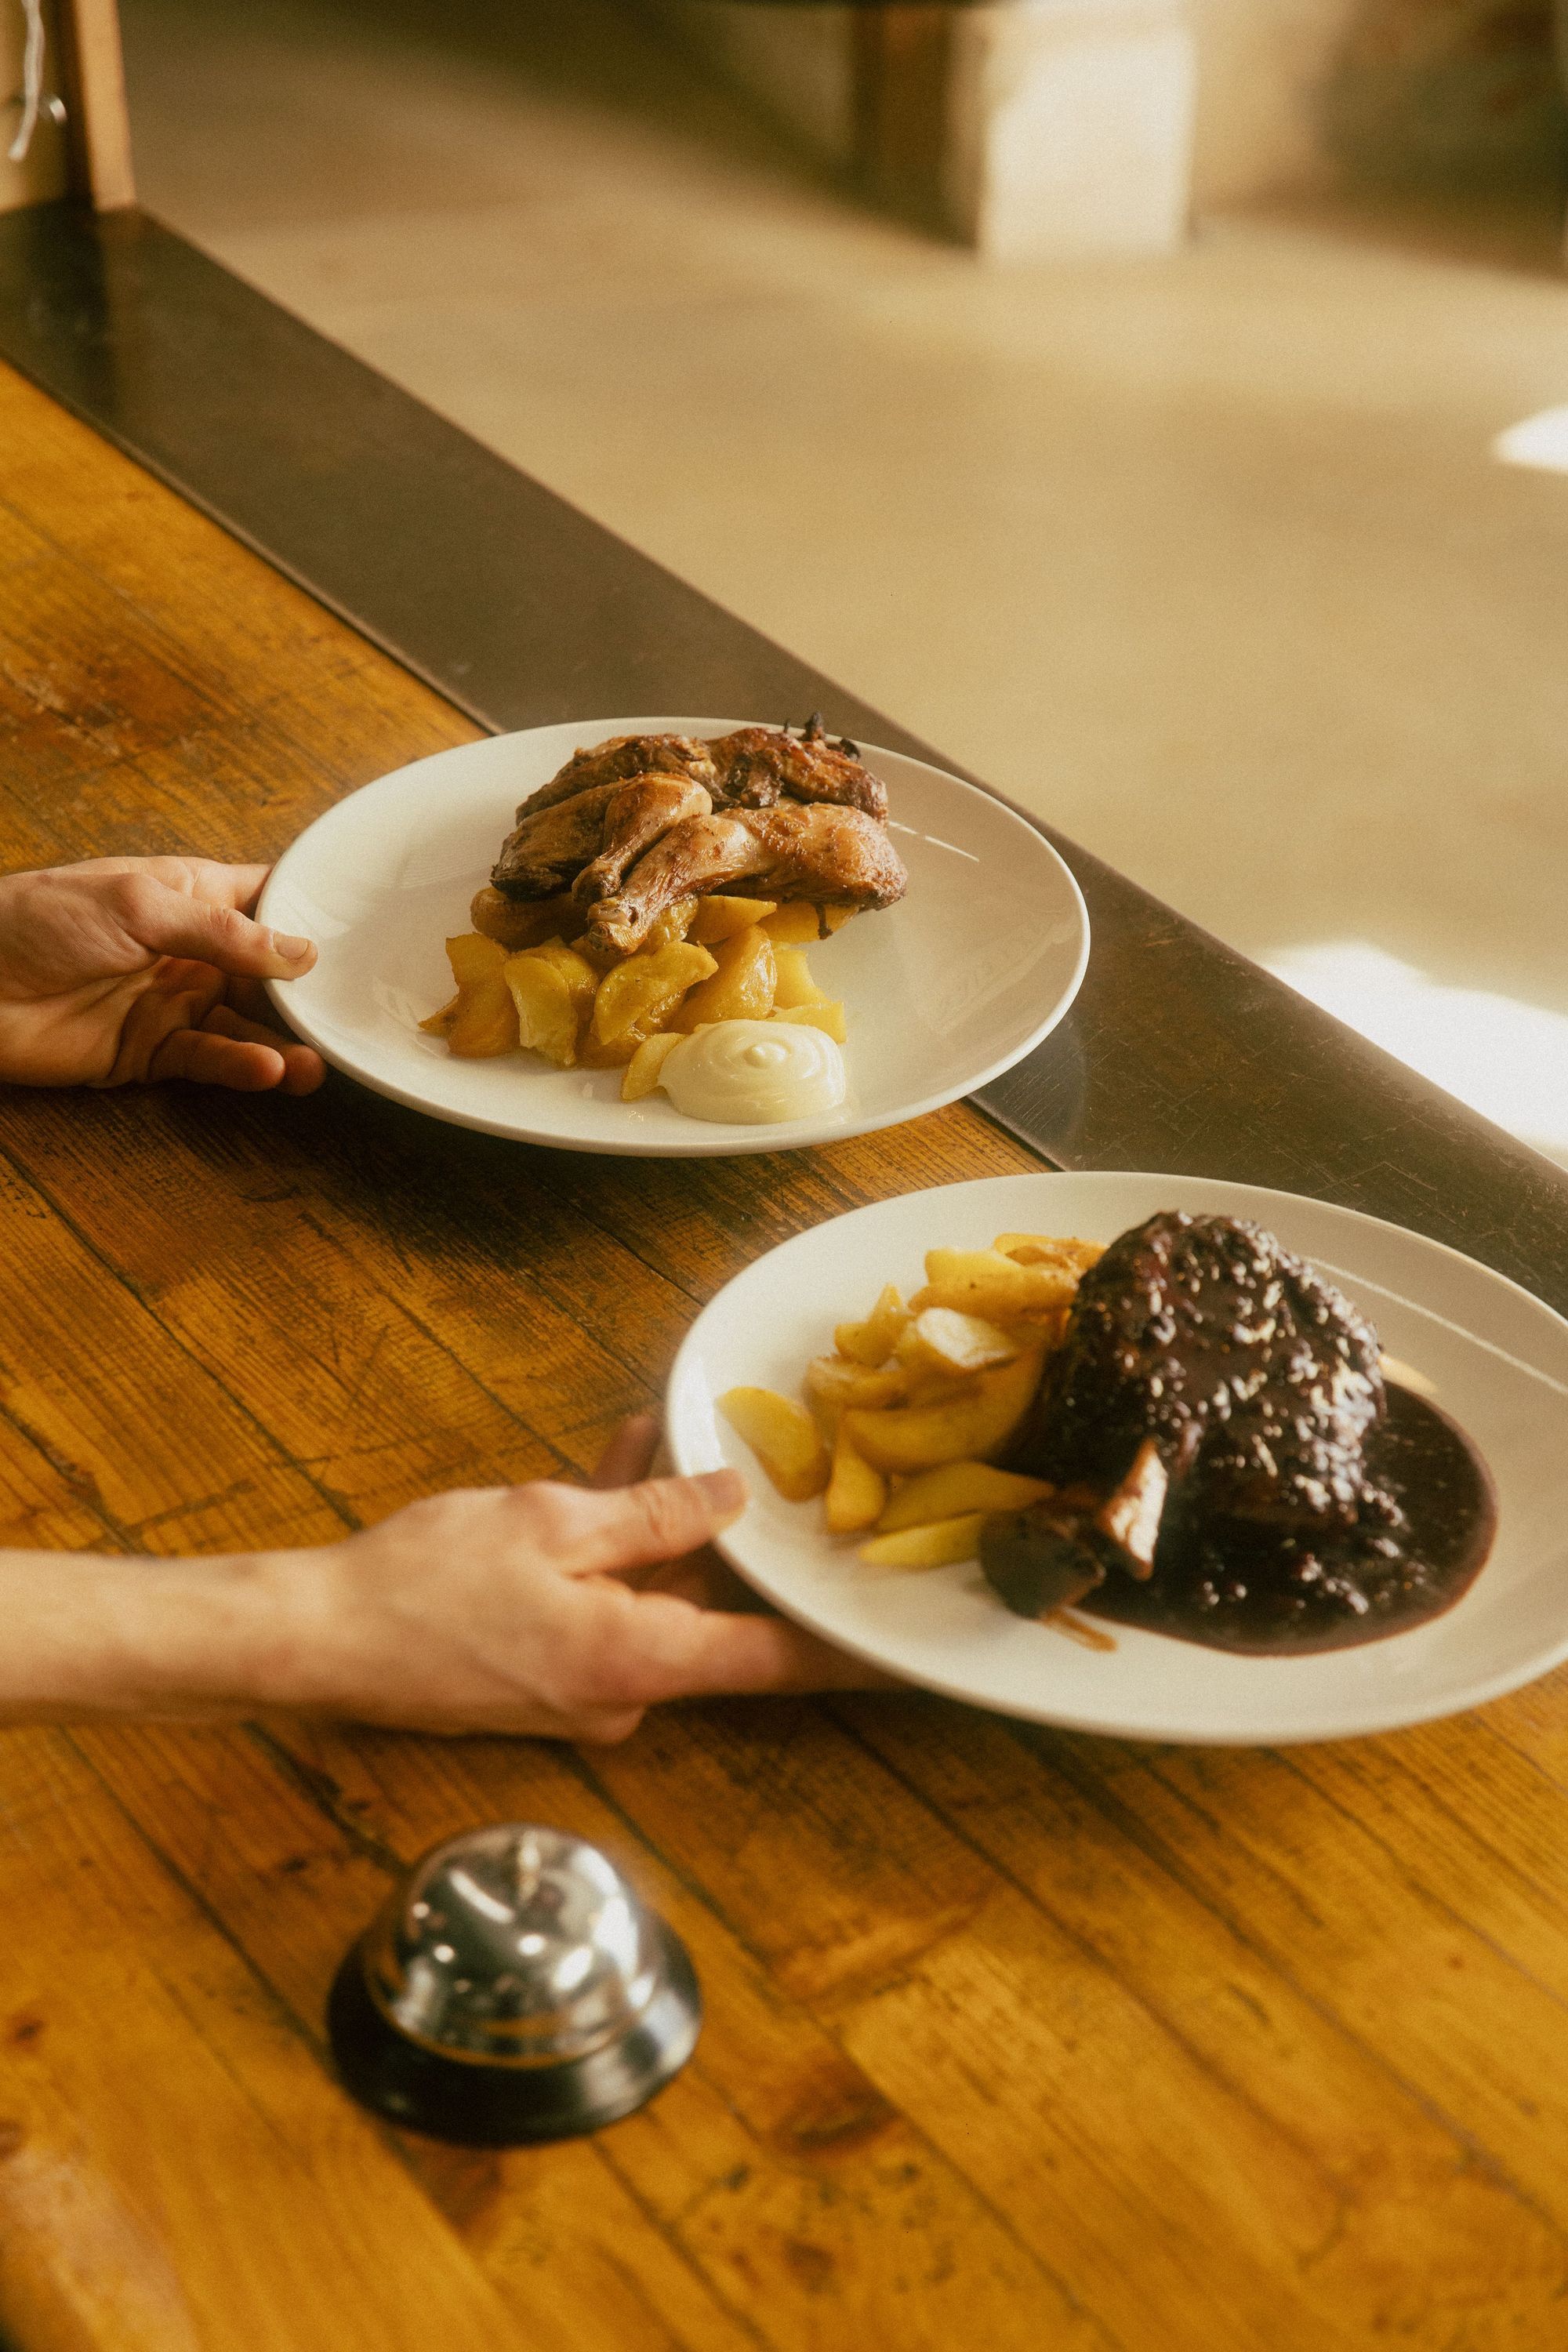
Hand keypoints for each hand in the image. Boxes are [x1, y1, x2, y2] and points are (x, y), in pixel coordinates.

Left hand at [0, 856, 325, 1091]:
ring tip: (320, 1061)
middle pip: (270, 973)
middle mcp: (190, 951)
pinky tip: (270, 1070)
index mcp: (188, 894)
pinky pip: (209, 1062)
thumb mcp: (137, 903)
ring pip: (248, 1027)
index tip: (368, 926)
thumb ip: (220, 931)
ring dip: (286, 1043)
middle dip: (310, 992)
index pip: (265, 897)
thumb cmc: (34, 920)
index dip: (312, 909)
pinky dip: (241, 1068)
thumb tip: (300, 952)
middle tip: (355, 1011)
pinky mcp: (150, 1055)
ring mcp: (173, 1004)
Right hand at [268, 1417, 876, 1739]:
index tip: (918, 1649)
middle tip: (800, 1471)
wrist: (319, 1638)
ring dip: (666, 1522)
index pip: (778, 1661)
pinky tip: (621, 1461)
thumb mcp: (551, 1524)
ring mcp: (585, 1683)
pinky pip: (606, 1598)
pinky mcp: (546, 1667)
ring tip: (674, 1433)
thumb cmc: (429, 1585)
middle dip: (740, 1540)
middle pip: (716, 1615)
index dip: (851, 1652)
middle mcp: (627, 1688)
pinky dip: (616, 1544)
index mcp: (643, 1660)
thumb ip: (652, 1514)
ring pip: (655, 1591)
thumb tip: (733, 1497)